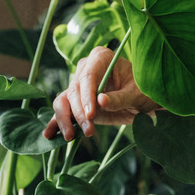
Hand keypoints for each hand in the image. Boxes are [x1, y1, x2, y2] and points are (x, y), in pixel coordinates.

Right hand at [43, 46, 158, 140]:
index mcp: (101, 58)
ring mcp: (79, 86)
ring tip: (71, 137)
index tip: (91, 115)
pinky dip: (55, 123)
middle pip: (74, 91)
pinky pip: (62, 111)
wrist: (144, 101)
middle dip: (79, 113)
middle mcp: (86, 69)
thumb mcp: (137, 95)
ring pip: (64, 101)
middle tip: (89, 131)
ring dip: (65, 120)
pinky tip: (49, 135)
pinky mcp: (77, 102)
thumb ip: (119, 98)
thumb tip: (100, 101)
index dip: (86, 96)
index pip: (88, 77)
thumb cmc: (144, 91)